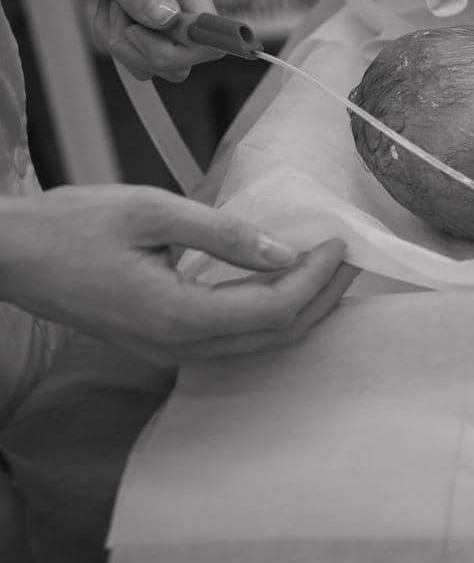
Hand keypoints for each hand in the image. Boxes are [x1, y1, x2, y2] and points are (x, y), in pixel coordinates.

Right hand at [0, 186, 357, 364]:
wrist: (11, 256)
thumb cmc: (72, 226)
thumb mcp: (151, 210)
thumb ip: (224, 233)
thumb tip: (282, 252)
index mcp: (178, 315)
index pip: (274, 310)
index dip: (316, 279)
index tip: (340, 244)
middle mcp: (177, 347)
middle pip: (276, 336)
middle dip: (322, 297)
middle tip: (350, 258)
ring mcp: (169, 352)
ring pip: (258, 344)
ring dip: (301, 309)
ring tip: (330, 270)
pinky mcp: (162, 344)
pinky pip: (233, 340)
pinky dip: (270, 315)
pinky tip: (285, 285)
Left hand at [10, 0, 222, 81]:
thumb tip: (171, 20)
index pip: (211, 32)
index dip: (179, 48)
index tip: (136, 33)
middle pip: (186, 55)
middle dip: (140, 49)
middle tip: (109, 11)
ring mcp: (169, 3)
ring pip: (161, 56)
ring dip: (122, 42)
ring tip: (102, 2)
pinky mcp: (152, 11)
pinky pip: (142, 47)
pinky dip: (115, 36)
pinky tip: (102, 6)